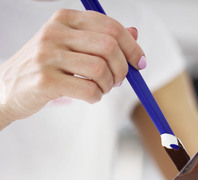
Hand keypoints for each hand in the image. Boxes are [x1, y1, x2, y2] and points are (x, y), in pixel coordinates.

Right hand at [0, 9, 145, 126]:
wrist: (7, 88)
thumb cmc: (44, 68)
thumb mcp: (70, 46)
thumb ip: (100, 39)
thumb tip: (134, 34)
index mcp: (64, 19)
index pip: (110, 27)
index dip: (132, 47)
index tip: (140, 64)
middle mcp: (55, 33)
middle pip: (109, 47)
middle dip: (122, 69)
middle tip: (117, 82)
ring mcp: (48, 56)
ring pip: (100, 69)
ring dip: (108, 86)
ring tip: (100, 90)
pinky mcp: (46, 81)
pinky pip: (88, 90)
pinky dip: (96, 97)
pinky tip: (90, 98)